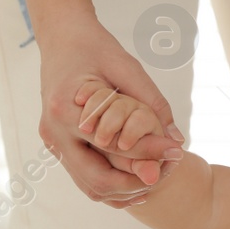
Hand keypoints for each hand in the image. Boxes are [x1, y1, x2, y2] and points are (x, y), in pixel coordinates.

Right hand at [36, 13, 184, 207]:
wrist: (63, 38)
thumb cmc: (96, 48)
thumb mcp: (127, 69)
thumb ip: (152, 103)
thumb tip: (177, 139)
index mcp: (65, 110)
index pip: (113, 146)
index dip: (149, 153)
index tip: (177, 152)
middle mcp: (53, 132)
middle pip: (97, 179)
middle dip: (135, 183)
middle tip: (165, 175)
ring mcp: (52, 142)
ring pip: (89, 186)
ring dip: (123, 190)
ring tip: (155, 180)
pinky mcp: (57, 145)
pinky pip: (84, 177)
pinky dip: (110, 184)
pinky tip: (136, 182)